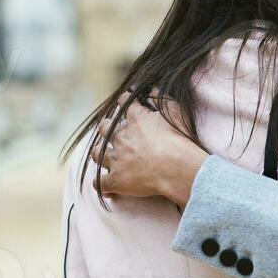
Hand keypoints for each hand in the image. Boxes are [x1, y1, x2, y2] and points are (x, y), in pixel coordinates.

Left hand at [91, 95, 207, 206]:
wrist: (176, 167)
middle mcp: (121, 137)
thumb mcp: (176, 112)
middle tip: (110, 130)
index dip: (124, 101)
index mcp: (136, 119)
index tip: (124, 101)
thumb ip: (162, 99)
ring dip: (99, 153)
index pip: (125, 104)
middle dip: (106, 127)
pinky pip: (101, 183)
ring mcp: (116, 159)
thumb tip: (152, 88)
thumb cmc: (180, 139)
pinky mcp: (116, 180)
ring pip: (98, 154)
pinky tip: (107, 188)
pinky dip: (101, 185)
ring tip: (103, 156)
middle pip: (105, 128)